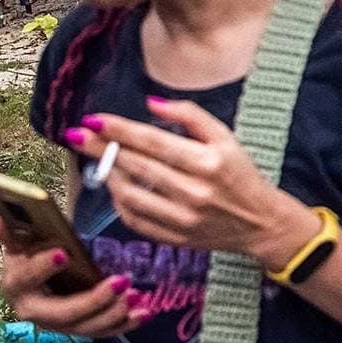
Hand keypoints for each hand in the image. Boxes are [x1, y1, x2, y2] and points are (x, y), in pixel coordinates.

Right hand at [0, 214, 146, 336]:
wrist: (38, 279)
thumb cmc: (31, 254)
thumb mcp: (21, 242)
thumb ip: (12, 232)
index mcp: (16, 286)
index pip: (26, 279)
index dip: (43, 267)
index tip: (64, 252)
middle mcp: (35, 312)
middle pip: (62, 313)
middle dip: (93, 300)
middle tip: (120, 281)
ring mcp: (59, 325)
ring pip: (86, 327)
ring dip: (114, 314)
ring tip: (136, 296)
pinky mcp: (81, 329)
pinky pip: (104, 331)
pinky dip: (125, 324)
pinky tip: (145, 313)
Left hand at [65, 97, 317, 271]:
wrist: (262, 222)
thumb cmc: (242, 175)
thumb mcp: (226, 138)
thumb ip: (191, 116)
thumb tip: (151, 103)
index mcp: (209, 162)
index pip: (153, 141)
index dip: (119, 129)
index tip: (93, 119)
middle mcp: (195, 191)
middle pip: (136, 165)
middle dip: (101, 148)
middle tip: (80, 135)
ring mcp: (183, 219)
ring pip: (129, 194)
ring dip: (109, 175)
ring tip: (103, 162)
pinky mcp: (175, 239)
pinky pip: (134, 220)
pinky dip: (120, 202)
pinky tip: (119, 187)